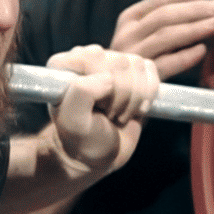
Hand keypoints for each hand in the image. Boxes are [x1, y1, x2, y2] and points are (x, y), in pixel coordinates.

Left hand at [41, 41, 161, 184]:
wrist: (98, 157)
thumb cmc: (81, 141)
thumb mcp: (73, 122)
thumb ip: (81, 93)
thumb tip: (108, 77)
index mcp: (64, 66)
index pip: (93, 56)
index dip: (102, 85)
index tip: (96, 108)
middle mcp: (86, 59)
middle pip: (120, 62)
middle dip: (120, 96)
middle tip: (108, 114)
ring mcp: (110, 63)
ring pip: (136, 65)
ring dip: (134, 98)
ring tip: (118, 114)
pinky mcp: (132, 71)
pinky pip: (149, 69)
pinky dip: (148, 94)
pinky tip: (135, 109)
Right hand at [106, 0, 213, 82]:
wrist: (115, 97)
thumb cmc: (140, 62)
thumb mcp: (145, 35)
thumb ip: (167, 20)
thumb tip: (206, 4)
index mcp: (130, 19)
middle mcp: (127, 35)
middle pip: (164, 15)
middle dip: (194, 8)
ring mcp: (132, 57)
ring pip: (165, 36)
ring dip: (193, 28)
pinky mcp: (139, 80)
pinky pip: (165, 65)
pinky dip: (184, 56)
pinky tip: (201, 50)